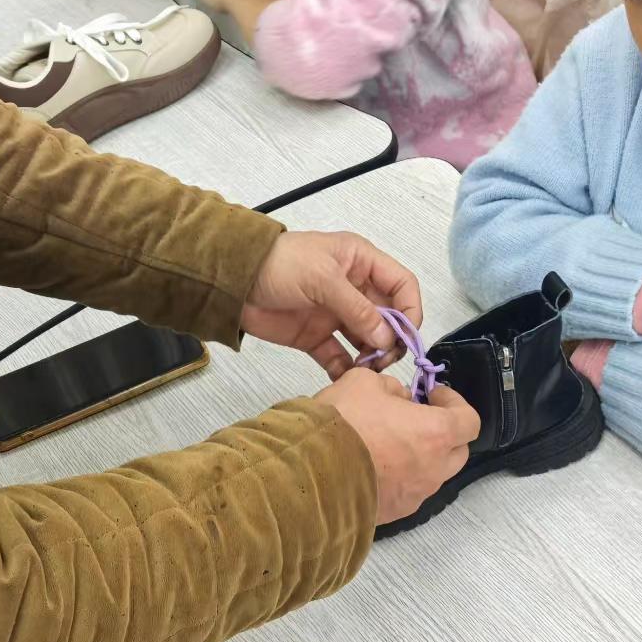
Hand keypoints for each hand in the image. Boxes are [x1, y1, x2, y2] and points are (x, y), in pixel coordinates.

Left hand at [242, 230, 422, 375]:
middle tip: (384, 358)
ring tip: (366, 370)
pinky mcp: (315, 336)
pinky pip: (338, 356)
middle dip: (391, 339)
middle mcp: (353, 288)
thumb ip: (358, 309)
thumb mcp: (322, 278)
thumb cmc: (278, 264)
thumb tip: (387, 338)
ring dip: (371, 357)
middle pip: (388, 317)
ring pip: (367, 340)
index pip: (402, 285)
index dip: (410, 309)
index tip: (406, 336)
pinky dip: (345, 369)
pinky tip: (346, 378)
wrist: (231, 280)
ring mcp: (335, 314)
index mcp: (361, 263)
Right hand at [317, 371, 478, 525]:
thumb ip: (391, 387)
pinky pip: (409, 491)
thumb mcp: (364, 382)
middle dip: (443, 432)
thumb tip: (399, 400)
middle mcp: (434, 468)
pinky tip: (373, 466)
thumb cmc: (344, 423)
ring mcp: (416, 495)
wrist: (309, 474)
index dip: (454, 402)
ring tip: (389, 443)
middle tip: (416, 418)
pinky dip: (401, 477)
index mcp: (436, 433)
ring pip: (432, 473)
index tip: (433, 394)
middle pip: (457, 450)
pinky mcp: (396, 513)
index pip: (470, 420)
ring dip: (421, 456)